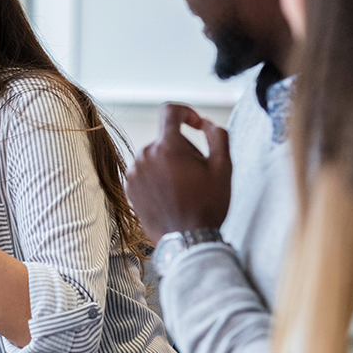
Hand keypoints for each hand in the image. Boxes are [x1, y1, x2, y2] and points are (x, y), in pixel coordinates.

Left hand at [126, 103, 231, 241]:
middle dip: (183, 149)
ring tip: (184, 188)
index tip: (195, 123)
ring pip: (155, 156)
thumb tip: (205, 122)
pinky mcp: (129, 187)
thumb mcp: (224, 168)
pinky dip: (157, 177)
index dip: (186, 111)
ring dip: (170, 164)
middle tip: (198, 173)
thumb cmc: (207, 206)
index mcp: (167, 147)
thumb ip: (218, 135)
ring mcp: (134, 172)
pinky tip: (170, 196)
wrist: (186, 241)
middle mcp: (145, 155)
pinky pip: (145, 171)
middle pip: (166, 139)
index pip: (170, 111)